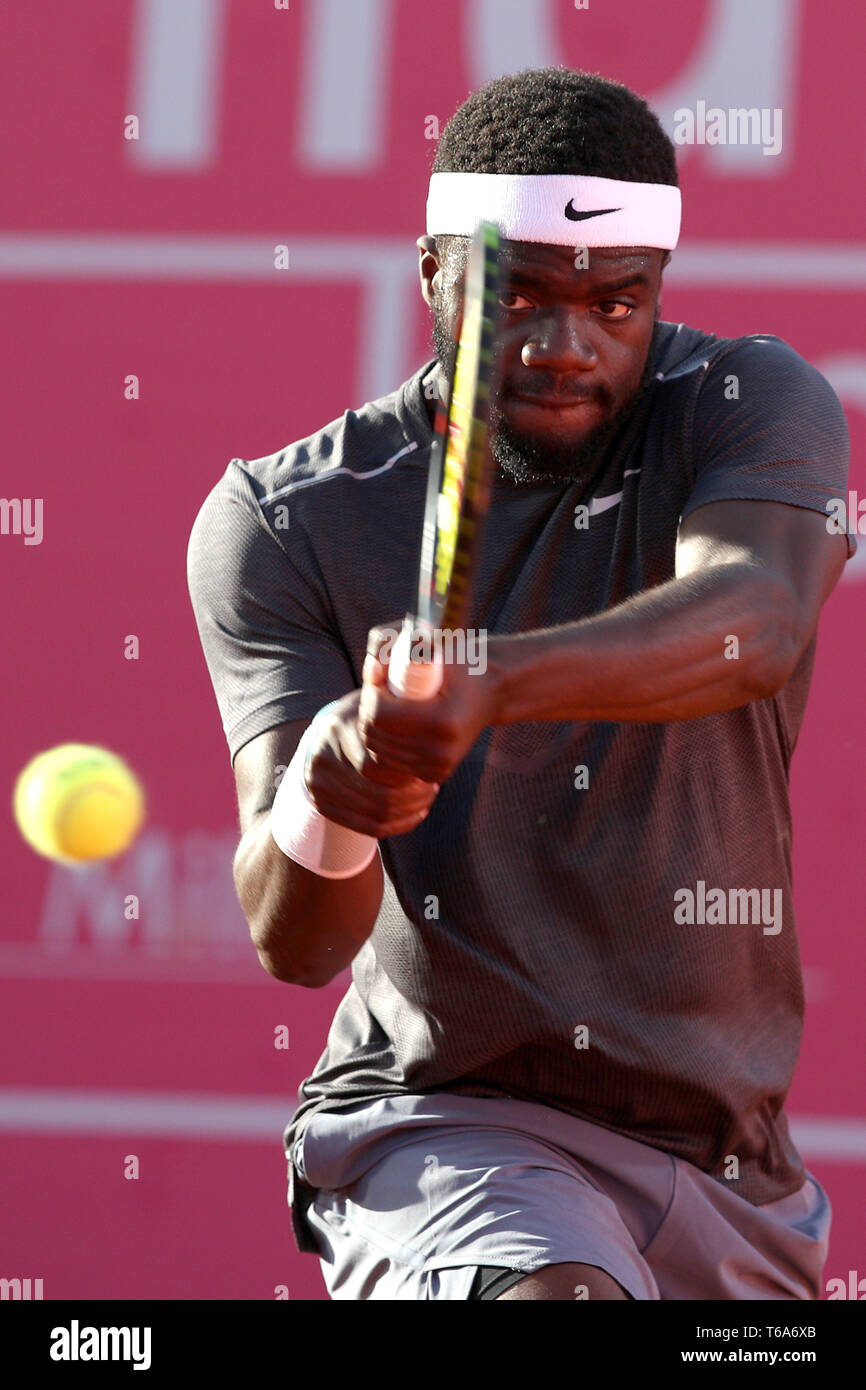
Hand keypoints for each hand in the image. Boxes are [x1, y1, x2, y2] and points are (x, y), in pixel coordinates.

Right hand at [304, 688, 437, 837]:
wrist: (327, 737)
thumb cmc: (364, 716)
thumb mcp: (375, 698)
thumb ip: (389, 686)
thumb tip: (395, 664)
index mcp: (337, 726)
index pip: (377, 761)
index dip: (409, 769)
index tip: (429, 765)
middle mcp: (321, 755)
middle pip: (377, 791)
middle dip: (412, 793)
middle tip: (433, 785)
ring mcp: (318, 783)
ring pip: (375, 812)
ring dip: (409, 809)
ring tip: (427, 796)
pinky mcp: (321, 803)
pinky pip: (366, 826)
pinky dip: (397, 824)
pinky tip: (417, 812)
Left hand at [357, 622, 496, 783]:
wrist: (491, 690)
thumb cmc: (458, 663)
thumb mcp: (429, 645)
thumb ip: (393, 646)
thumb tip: (370, 669)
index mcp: (441, 720)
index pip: (378, 715)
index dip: (371, 694)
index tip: (380, 678)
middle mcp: (441, 750)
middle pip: (374, 735)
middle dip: (369, 711)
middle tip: (383, 692)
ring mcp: (440, 766)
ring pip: (379, 752)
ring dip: (375, 729)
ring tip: (391, 707)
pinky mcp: (436, 773)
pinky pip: (392, 763)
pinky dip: (388, 746)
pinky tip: (400, 728)